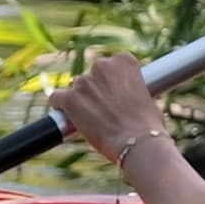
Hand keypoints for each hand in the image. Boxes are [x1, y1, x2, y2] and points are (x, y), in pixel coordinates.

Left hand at [52, 52, 170, 166]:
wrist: (139, 142)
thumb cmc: (147, 125)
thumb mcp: (145, 96)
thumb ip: (129, 88)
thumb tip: (119, 98)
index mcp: (124, 61)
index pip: (112, 64)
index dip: (113, 81)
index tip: (116, 94)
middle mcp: (102, 65)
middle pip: (92, 75)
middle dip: (96, 89)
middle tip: (105, 108)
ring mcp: (84, 81)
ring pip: (76, 87)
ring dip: (81, 99)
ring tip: (93, 118)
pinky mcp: (70, 98)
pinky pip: (57, 97)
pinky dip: (61, 106)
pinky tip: (68, 115)